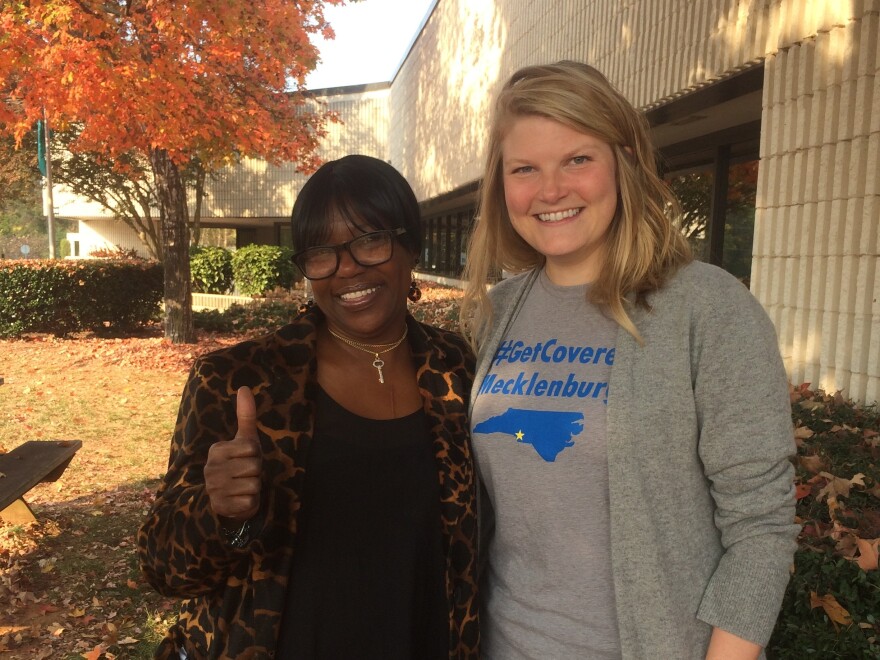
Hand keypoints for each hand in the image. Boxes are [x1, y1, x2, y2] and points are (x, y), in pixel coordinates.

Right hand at [204, 386, 261, 521]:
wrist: (231, 498)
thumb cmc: (241, 464)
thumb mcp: (246, 440)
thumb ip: (246, 415)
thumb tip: (244, 387)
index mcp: (216, 450)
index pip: (251, 448)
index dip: (256, 455)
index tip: (247, 459)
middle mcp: (210, 469)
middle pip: (254, 466)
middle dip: (256, 472)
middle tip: (246, 474)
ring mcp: (213, 489)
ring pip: (253, 484)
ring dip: (254, 487)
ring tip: (244, 486)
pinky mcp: (220, 507)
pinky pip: (249, 502)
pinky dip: (250, 502)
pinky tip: (241, 500)